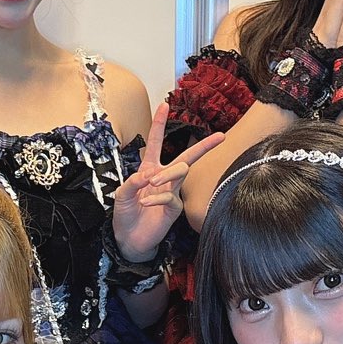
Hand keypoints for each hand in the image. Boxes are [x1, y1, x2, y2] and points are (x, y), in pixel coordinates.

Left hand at [111, 101, 222, 261]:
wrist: (129, 238)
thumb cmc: (125, 214)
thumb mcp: (121, 194)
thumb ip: (131, 182)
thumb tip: (147, 174)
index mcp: (149, 168)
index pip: (155, 142)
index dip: (159, 123)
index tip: (164, 105)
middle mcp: (163, 177)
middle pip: (187, 156)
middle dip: (204, 145)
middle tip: (221, 136)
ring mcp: (172, 192)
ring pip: (180, 171)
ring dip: (166, 174)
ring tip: (150, 183)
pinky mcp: (174, 208)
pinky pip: (170, 195)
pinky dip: (156, 197)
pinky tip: (146, 202)